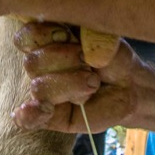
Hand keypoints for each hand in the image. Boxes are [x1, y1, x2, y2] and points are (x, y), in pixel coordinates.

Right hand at [12, 21, 137, 133]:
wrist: (128, 85)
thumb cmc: (111, 58)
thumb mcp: (103, 40)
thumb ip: (88, 37)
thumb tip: (84, 51)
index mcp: (45, 41)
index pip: (26, 36)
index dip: (46, 34)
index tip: (69, 35)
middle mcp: (40, 67)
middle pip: (32, 62)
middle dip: (65, 59)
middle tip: (88, 62)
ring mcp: (43, 93)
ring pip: (39, 88)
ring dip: (70, 84)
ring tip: (93, 83)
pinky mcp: (51, 118)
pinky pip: (29, 120)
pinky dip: (31, 115)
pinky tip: (45, 109)